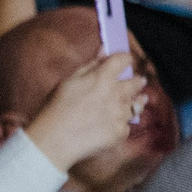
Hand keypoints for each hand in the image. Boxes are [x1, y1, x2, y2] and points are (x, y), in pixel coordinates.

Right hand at [21, 51, 145, 172]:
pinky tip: (111, 125)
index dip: (125, 59)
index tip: (125, 62)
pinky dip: (120, 124)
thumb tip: (104, 49)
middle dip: (137, 80)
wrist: (53, 142)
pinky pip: (126, 125)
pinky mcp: (120, 132)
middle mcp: (115, 94)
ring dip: (136, 102)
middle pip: (137, 82)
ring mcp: (119, 114)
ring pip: (137, 104)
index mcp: (102, 78)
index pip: (123, 59)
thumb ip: (90, 65)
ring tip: (137, 101)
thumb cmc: (55, 110)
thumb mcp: (69, 82)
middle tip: (137, 81)